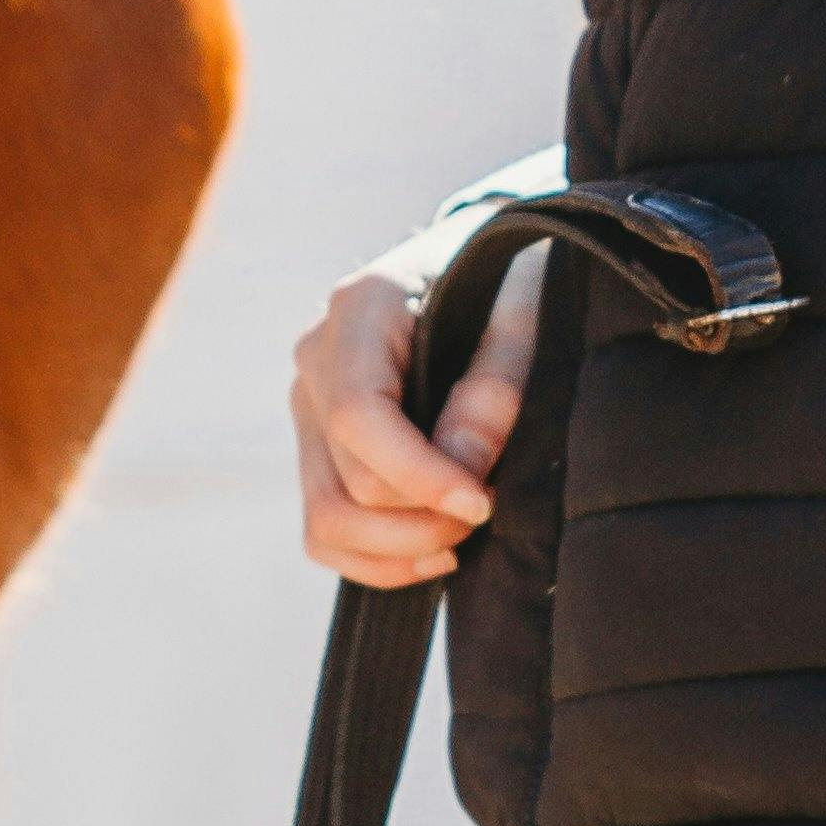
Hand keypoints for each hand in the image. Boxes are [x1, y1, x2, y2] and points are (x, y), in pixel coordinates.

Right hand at [291, 244, 547, 586]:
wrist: (474, 264)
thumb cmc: (502, 283)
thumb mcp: (517, 316)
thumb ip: (492, 389)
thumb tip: (462, 474)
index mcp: (360, 310)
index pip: (359, 416)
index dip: (418, 475)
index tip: (481, 501)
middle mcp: (315, 359)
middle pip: (349, 482)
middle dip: (425, 517)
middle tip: (489, 508)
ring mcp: (307, 406)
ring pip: (326, 519)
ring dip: (399, 548)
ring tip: (461, 533)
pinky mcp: (315, 447)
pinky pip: (321, 533)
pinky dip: (375, 561)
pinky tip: (432, 553)